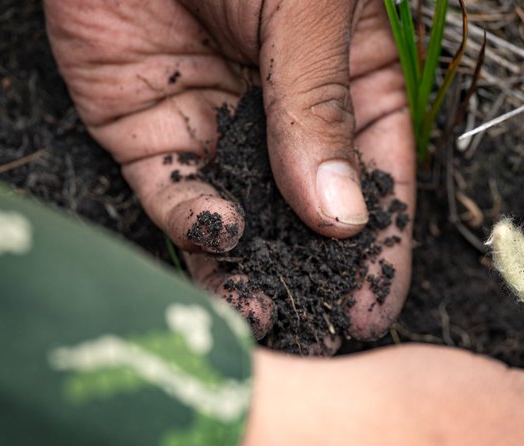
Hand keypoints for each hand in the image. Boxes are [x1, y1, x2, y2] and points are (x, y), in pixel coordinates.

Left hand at [45, 0, 413, 339]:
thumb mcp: (308, 8)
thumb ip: (320, 108)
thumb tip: (343, 214)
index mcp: (350, 79)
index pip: (376, 178)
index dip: (382, 247)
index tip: (378, 311)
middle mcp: (285, 114)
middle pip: (308, 214)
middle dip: (315, 275)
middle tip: (320, 335)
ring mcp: (214, 124)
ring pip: (241, 218)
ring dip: (252, 269)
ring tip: (265, 314)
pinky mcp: (141, 129)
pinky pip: (170, 192)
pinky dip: (190, 223)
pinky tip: (217, 238)